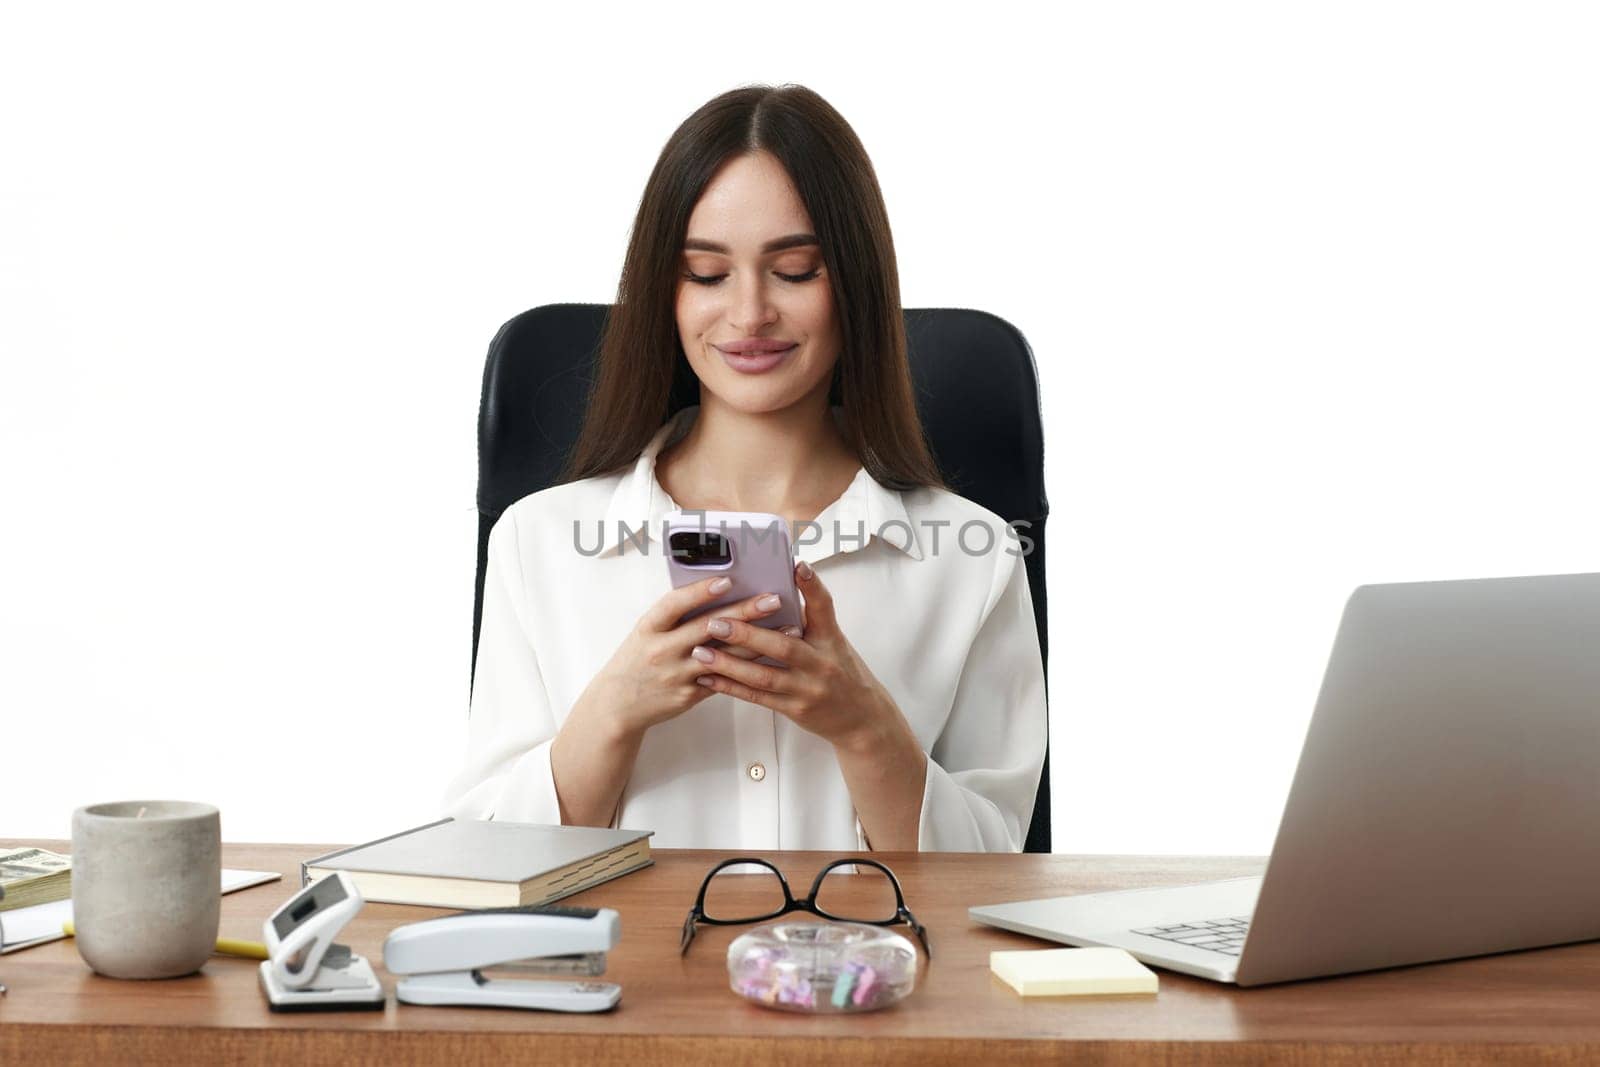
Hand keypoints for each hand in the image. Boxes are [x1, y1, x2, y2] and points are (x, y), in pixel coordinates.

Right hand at [575, 575, 790, 738]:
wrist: (618, 704)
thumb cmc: (637, 659)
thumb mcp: (647, 631)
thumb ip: (675, 615)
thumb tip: (717, 590)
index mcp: (649, 627)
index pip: (674, 604)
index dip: (700, 592)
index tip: (727, 580)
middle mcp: (662, 650)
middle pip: (708, 627)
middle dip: (744, 612)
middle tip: (773, 599)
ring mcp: (677, 674)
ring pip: (724, 655)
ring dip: (758, 640)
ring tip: (787, 627)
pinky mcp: (689, 694)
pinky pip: (724, 678)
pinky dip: (749, 665)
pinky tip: (772, 656)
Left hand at [689, 560, 906, 751]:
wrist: (861, 718)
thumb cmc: (843, 672)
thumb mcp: (834, 641)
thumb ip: (810, 618)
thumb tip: (782, 584)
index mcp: (831, 639)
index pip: (824, 608)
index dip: (812, 586)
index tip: (798, 566)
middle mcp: (820, 663)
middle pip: (783, 646)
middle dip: (747, 634)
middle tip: (715, 621)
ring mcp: (807, 689)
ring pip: (763, 676)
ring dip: (729, 663)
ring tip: (701, 651)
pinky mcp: (795, 709)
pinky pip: (758, 697)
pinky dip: (731, 687)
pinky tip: (709, 677)